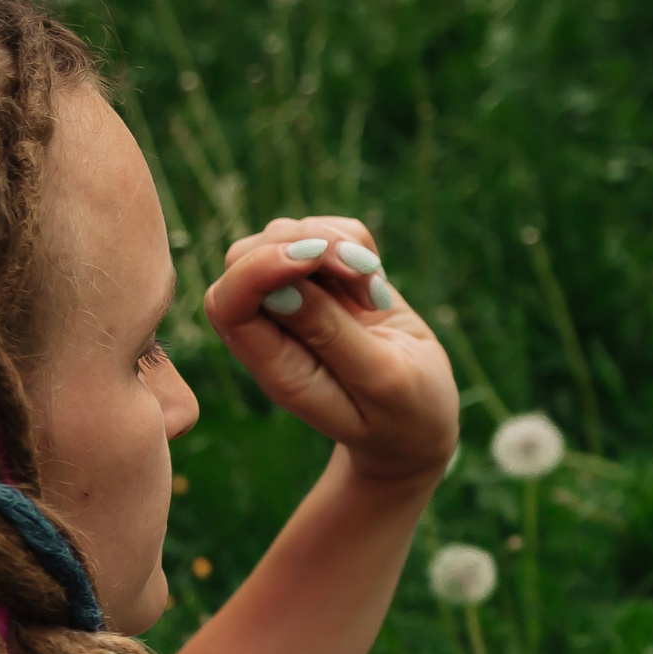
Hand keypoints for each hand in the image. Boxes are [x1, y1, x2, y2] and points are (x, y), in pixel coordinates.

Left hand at [202, 215, 457, 481]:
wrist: (423, 421)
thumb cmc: (405, 414)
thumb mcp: (381, 382)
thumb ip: (331, 336)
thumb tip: (282, 288)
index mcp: (277, 368)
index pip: (228, 305)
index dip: (257, 269)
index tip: (311, 258)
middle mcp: (276, 331)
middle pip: (247, 257)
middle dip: (303, 245)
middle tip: (362, 269)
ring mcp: (298, 301)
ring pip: (286, 235)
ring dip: (336, 244)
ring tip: (376, 292)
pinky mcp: (328, 280)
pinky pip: (326, 232)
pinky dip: (355, 241)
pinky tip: (377, 283)